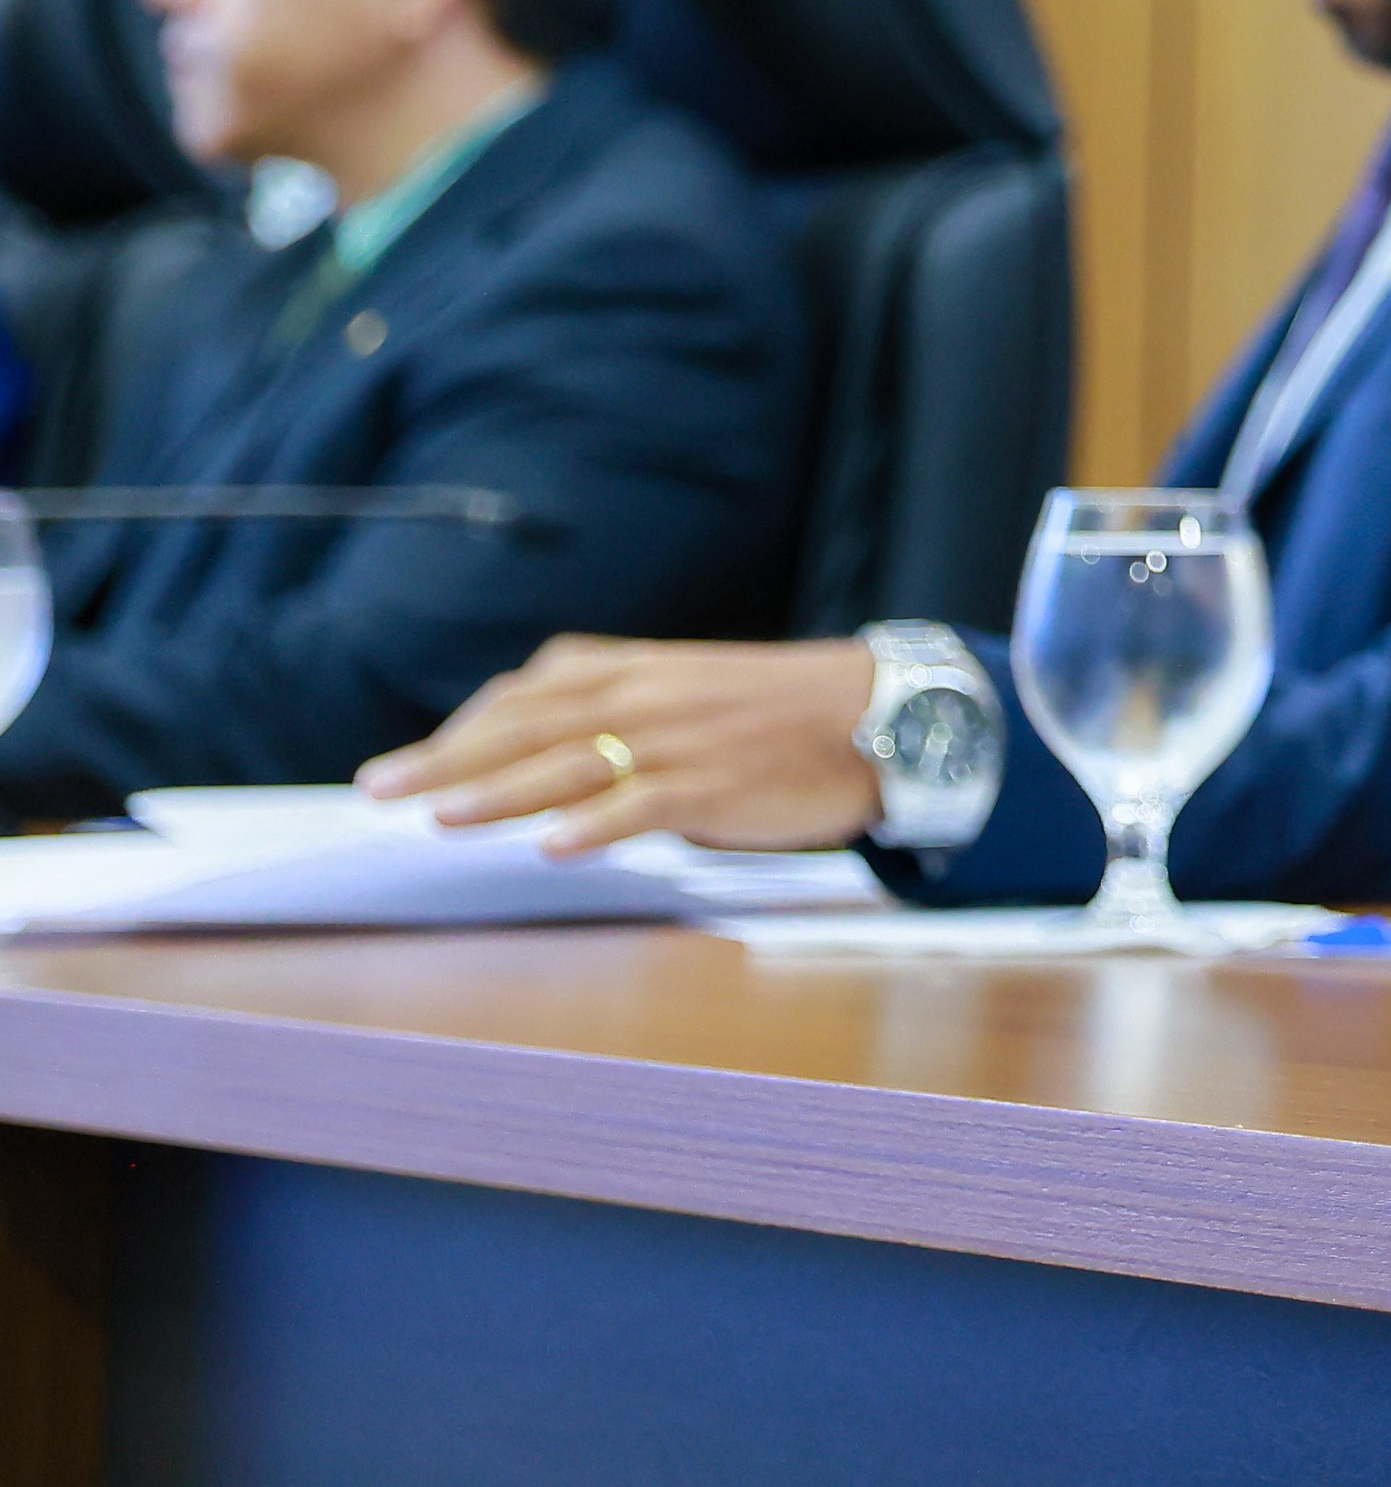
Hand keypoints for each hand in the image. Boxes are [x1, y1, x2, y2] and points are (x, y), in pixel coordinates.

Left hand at [362, 636, 885, 855]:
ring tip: (438, 818)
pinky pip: (646, 803)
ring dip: (499, 792)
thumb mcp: (692, 691)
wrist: (884, 712)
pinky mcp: (719, 784)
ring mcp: (681, 742)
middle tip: (378, 790)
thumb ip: (619, 711)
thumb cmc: (782, 710)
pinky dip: (598, 823)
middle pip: (527, 728)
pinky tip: (554, 847)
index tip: (408, 764)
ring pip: (572, 765)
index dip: (461, 729)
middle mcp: (647, 699)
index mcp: (636, 672)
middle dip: (447, 759)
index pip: (527, 694)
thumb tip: (542, 750)